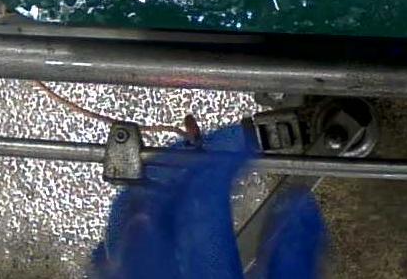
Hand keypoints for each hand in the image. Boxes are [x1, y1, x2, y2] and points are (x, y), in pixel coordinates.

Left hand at [91, 126, 324, 278]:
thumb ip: (294, 256)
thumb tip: (302, 207)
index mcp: (204, 271)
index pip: (203, 191)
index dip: (222, 153)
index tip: (242, 142)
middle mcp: (156, 274)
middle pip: (153, 198)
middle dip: (180, 160)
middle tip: (209, 147)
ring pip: (118, 224)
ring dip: (146, 190)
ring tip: (173, 174)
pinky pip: (104, 256)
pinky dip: (121, 232)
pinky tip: (139, 226)